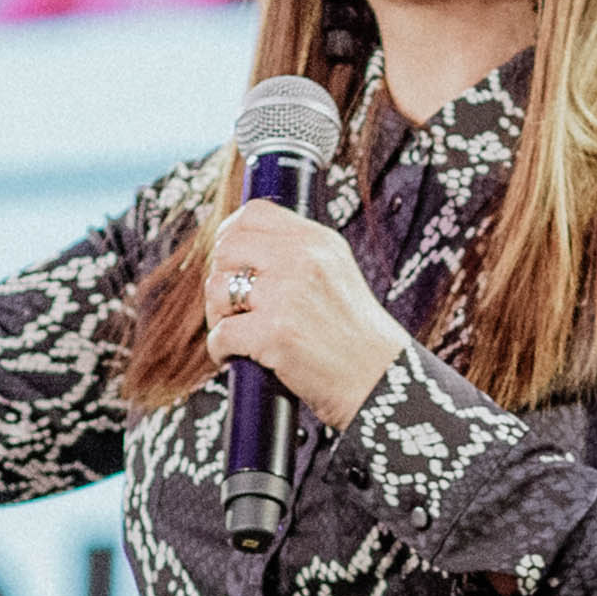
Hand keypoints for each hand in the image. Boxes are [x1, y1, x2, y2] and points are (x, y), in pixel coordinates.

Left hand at [203, 197, 406, 426]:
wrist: (379, 382)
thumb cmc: (353, 337)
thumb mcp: (336, 274)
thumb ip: (297, 254)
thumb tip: (239, 244)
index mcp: (319, 241)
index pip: (254, 213)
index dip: (230, 234)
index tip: (228, 261)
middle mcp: (304, 259)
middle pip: (227, 248)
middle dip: (219, 279)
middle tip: (231, 308)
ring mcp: (288, 295)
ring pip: (216, 288)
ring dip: (217, 315)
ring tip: (236, 335)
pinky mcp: (275, 333)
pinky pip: (220, 333)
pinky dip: (220, 350)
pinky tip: (236, 358)